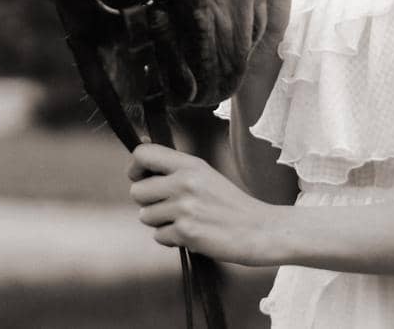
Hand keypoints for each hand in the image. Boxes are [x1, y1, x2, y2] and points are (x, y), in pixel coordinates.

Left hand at [127, 143, 281, 265]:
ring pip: (145, 216)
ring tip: (185, 220)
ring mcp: (185, 208)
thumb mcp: (205, 174)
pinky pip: (159, 237)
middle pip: (136, 192)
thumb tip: (140, 162)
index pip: (143, 155)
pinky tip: (192, 233)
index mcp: (190, 164)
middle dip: (147, 202)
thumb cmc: (230, 204)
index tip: (140, 177)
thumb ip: (175, 169)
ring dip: (161, 222)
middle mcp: (185, 183)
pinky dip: (172, 239)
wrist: (259, 230)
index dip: (135, 168)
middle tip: (168, 206)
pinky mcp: (187, 233)